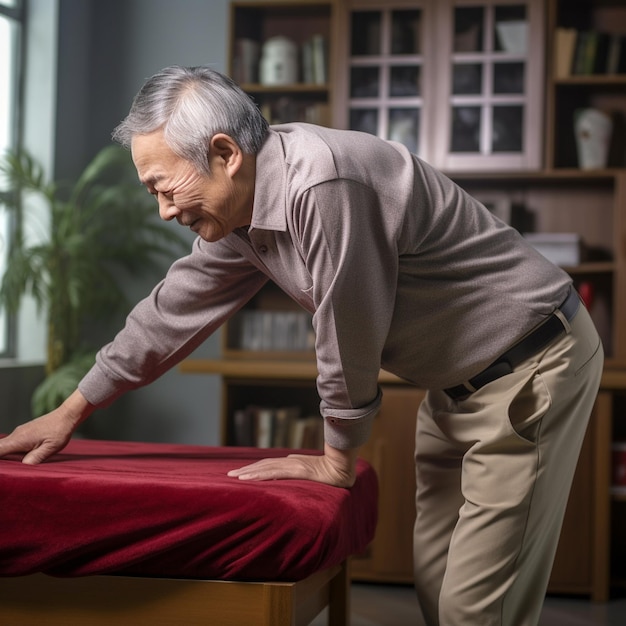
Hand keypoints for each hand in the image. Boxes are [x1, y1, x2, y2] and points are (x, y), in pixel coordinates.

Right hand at [0, 390, 93, 464]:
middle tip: (10, 468)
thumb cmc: (60, 431)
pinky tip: (24, 456)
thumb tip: (23, 466)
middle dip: (2, 459)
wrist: (67, 416)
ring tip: (17, 463)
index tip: (2, 467)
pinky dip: (13, 451)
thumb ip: (35, 458)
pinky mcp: (25, 432)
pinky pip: (13, 443)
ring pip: (6, 446)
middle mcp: (16, 435)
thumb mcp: (50, 448)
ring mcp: (20, 432)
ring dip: (7, 456)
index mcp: (19, 440)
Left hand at [227, 442, 358, 487]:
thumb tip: (288, 463)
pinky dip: (262, 475)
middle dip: (246, 470)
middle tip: (229, 475)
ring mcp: (293, 465)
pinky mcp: (297, 470)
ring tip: (235, 477)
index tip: (240, 473)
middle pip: (263, 465)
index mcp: (291, 463)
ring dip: (250, 473)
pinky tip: (252, 478)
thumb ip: (298, 467)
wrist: (342, 469)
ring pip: (266, 468)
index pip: (268, 465)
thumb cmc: (329, 472)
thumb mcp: (310, 471)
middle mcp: (289, 462)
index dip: (254, 468)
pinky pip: (276, 473)